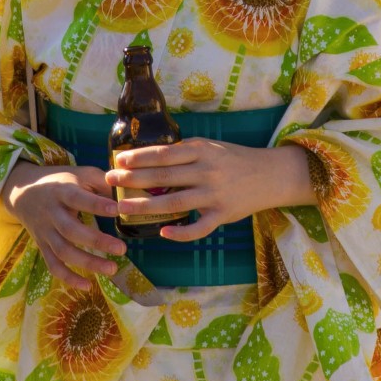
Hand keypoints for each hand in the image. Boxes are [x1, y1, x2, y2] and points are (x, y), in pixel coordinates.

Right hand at [0, 160, 124, 284]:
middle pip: (70, 229)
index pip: (77, 198)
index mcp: (61, 191)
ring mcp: (45, 232)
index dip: (96, 205)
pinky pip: (53, 265)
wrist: (21, 191)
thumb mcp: (79, 174)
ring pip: (63, 251)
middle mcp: (51, 213)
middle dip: (96, 241)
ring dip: (88, 263)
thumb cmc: (59, 182)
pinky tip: (88, 285)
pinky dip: (69, 278)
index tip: (117, 210)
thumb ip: (101, 182)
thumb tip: (127, 194)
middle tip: (122, 249)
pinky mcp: (42, 246)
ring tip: (112, 269)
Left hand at [106, 139, 315, 241]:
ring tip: (123, 207)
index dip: (139, 157)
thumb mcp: (211, 147)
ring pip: (175, 201)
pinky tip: (162, 232)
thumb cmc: (234, 159)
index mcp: (201, 150)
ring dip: (146, 205)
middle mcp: (206, 171)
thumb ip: (185, 153)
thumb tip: (150, 157)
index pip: (164, 153)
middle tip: (110, 181)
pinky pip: (199, 227)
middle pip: (164, 175)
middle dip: (133, 179)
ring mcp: (215, 194)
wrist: (271, 174)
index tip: (118, 160)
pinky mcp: (223, 215)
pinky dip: (181, 232)